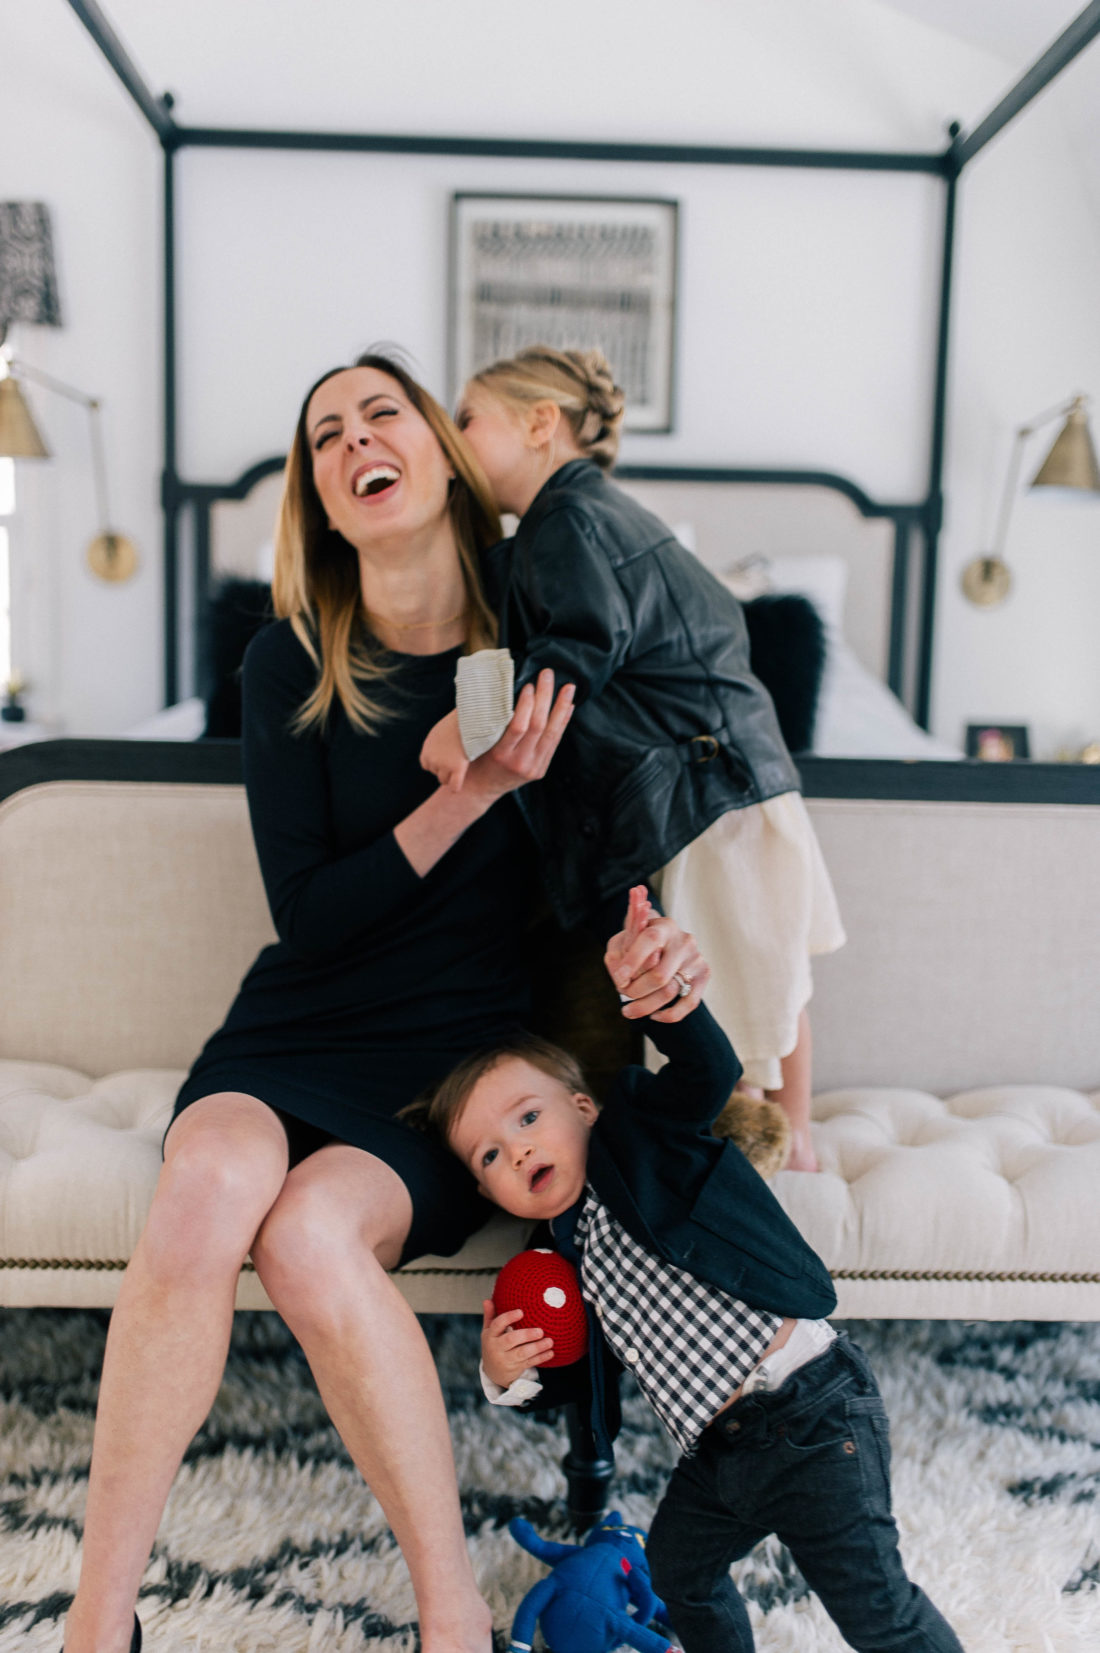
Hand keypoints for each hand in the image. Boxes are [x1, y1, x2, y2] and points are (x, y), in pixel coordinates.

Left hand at [420, 708, 468, 792]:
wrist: (466, 721)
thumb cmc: (455, 724)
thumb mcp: (437, 733)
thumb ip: (434, 744)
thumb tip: (437, 751)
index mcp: (426, 752)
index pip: (427, 766)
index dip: (437, 763)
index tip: (446, 757)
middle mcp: (433, 760)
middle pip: (436, 773)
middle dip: (445, 769)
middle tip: (456, 760)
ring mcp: (444, 766)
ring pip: (444, 780)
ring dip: (451, 776)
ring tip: (460, 766)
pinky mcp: (457, 769)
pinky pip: (455, 786)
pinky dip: (456, 787)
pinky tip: (460, 784)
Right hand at [463, 669, 574, 806]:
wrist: (480, 789)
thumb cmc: (474, 758)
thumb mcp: (477, 741)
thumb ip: (492, 721)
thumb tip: (504, 688)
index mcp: (500, 754)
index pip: (518, 727)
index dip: (526, 704)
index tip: (528, 684)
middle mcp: (518, 763)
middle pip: (538, 726)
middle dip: (545, 697)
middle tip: (548, 675)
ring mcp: (533, 768)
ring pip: (552, 734)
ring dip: (561, 707)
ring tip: (568, 687)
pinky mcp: (541, 769)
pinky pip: (554, 742)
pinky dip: (562, 722)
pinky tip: (568, 706)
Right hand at [481, 1298, 554, 1387]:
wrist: (492, 1372)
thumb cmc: (493, 1346)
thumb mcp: (488, 1332)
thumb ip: (490, 1316)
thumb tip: (487, 1300)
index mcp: (490, 1335)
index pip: (497, 1325)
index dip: (509, 1318)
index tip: (521, 1312)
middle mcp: (496, 1348)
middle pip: (511, 1340)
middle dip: (526, 1335)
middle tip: (540, 1331)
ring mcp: (506, 1359)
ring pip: (522, 1353)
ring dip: (537, 1347)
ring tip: (550, 1341)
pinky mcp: (515, 1368)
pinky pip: (529, 1363)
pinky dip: (541, 1358)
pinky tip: (551, 1353)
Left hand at [604, 885, 709, 1022]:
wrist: (664, 940)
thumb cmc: (638, 942)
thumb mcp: (622, 940)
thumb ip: (617, 955)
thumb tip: (622, 977)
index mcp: (663, 926)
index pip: (651, 940)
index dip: (634, 961)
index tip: (620, 979)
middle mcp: (684, 941)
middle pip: (660, 974)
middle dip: (636, 990)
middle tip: (622, 993)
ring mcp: (696, 959)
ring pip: (671, 991)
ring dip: (645, 1006)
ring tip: (628, 1011)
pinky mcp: (703, 975)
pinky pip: (689, 1003)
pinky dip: (669, 1015)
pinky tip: (654, 1015)